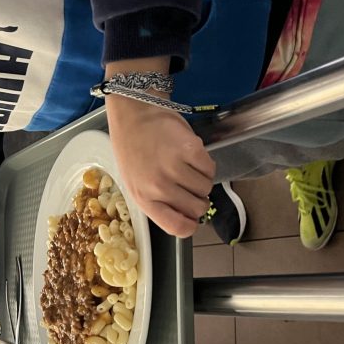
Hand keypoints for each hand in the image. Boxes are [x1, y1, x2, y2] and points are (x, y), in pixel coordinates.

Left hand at [105, 94, 213, 237]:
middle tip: (190, 186)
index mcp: (144, 199)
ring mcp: (174, 168)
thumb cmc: (133, 150)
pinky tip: (191, 156)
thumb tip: (187, 218)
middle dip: (199, 199)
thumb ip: (157, 203)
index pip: (177, 227)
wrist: (133, 116)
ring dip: (202, 180)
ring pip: (206, 188)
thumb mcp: (136, 184)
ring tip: (187, 167)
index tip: (193, 219)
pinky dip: (205, 164)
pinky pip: (210, 168)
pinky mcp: (190, 149)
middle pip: (197, 208)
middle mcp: (159, 186)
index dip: (190, 225)